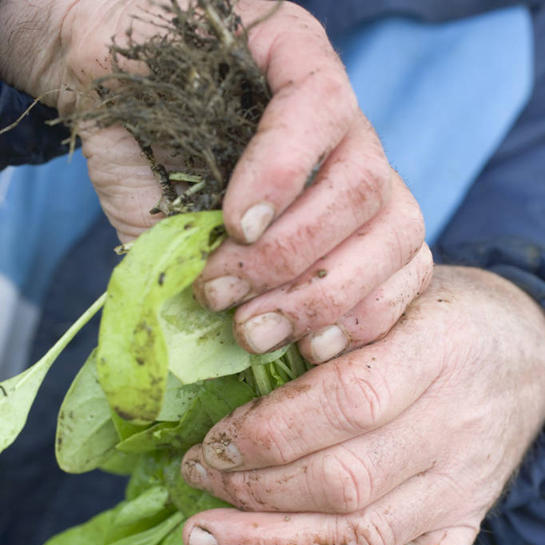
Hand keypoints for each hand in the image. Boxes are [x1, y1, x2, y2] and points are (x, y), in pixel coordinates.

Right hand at [0, 0, 429, 351]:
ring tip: (226, 280)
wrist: (100, 86)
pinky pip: (319, 107)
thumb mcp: (192, 265)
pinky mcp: (299, 47)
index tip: (311, 352)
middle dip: (322, 295)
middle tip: (251, 330)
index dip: (369, 315)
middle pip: (397, 229)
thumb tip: (243, 372)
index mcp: (348, 215)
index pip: (405, 264)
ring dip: (294, 250)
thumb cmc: (150, 182)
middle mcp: (354, 160)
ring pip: (367, 180)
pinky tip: (238, 215)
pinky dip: (280, 173)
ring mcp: (336, 106)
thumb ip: (226, 308)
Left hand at [181, 266, 544, 544]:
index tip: (213, 439)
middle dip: (255, 489)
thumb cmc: (442, 315)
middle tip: (197, 478)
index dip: (269, 430)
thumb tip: (240, 352)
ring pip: (366, 533)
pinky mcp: (462, 519)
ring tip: (205, 537)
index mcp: (437, 352)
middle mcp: (451, 428)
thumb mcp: (396, 290)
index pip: (347, 403)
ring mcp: (458, 485)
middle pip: (346, 479)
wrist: (524, 351)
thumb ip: (335, 322)